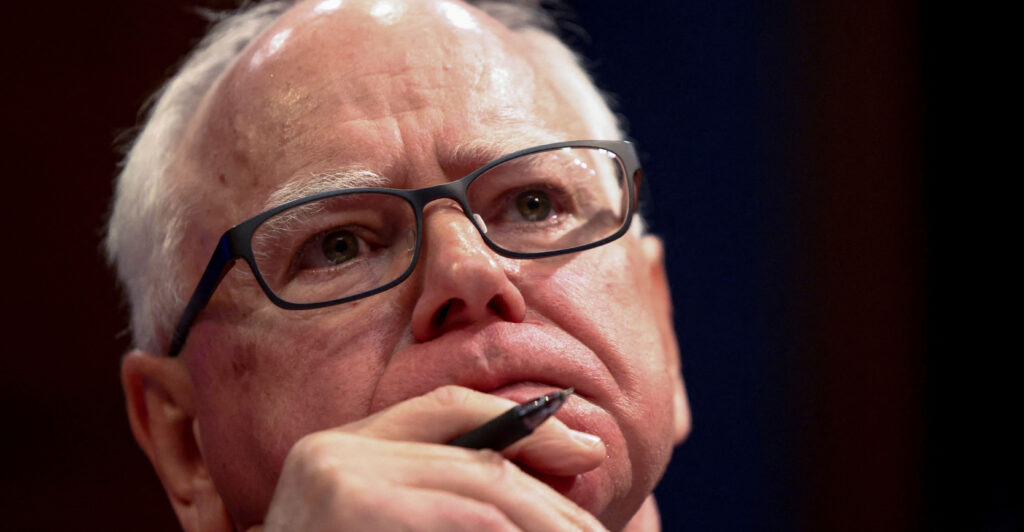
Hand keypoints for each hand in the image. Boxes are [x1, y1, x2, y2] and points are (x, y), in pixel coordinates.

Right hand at [248, 385, 608, 530]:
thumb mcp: (382, 516)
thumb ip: (445, 489)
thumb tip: (562, 459)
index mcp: (338, 448)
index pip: (448, 409)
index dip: (526, 426)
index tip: (586, 451)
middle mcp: (333, 457)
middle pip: (477, 462)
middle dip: (551, 500)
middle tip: (596, 530)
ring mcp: (340, 488)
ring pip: (484, 493)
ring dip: (547, 522)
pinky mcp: (359, 513)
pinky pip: (471, 521)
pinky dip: (511, 531)